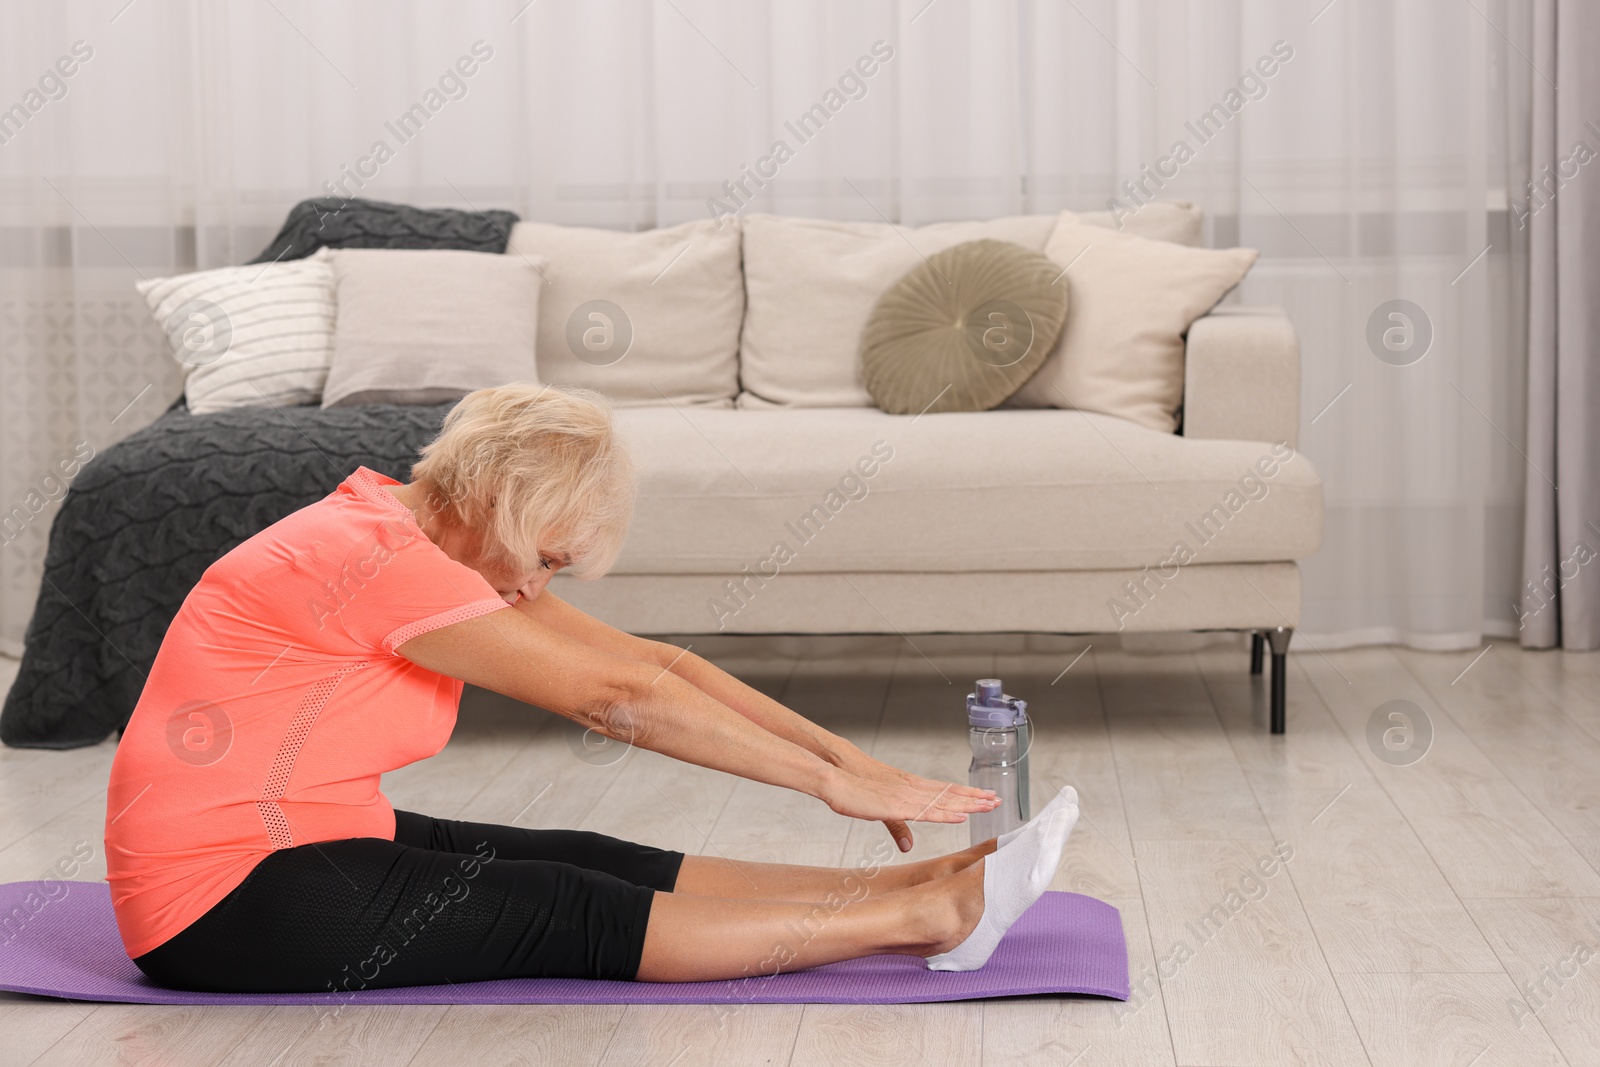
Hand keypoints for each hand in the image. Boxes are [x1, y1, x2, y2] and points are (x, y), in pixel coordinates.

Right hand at [817, 762, 997, 849]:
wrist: (837, 780)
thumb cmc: (856, 792)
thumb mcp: (881, 811)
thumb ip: (897, 826)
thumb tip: (909, 844)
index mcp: (911, 789)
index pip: (945, 792)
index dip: (966, 795)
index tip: (985, 797)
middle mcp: (914, 789)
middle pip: (951, 793)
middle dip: (975, 797)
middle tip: (998, 799)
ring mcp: (907, 795)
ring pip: (945, 800)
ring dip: (969, 802)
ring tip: (989, 804)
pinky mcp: (898, 804)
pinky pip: (927, 810)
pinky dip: (946, 812)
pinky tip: (962, 814)